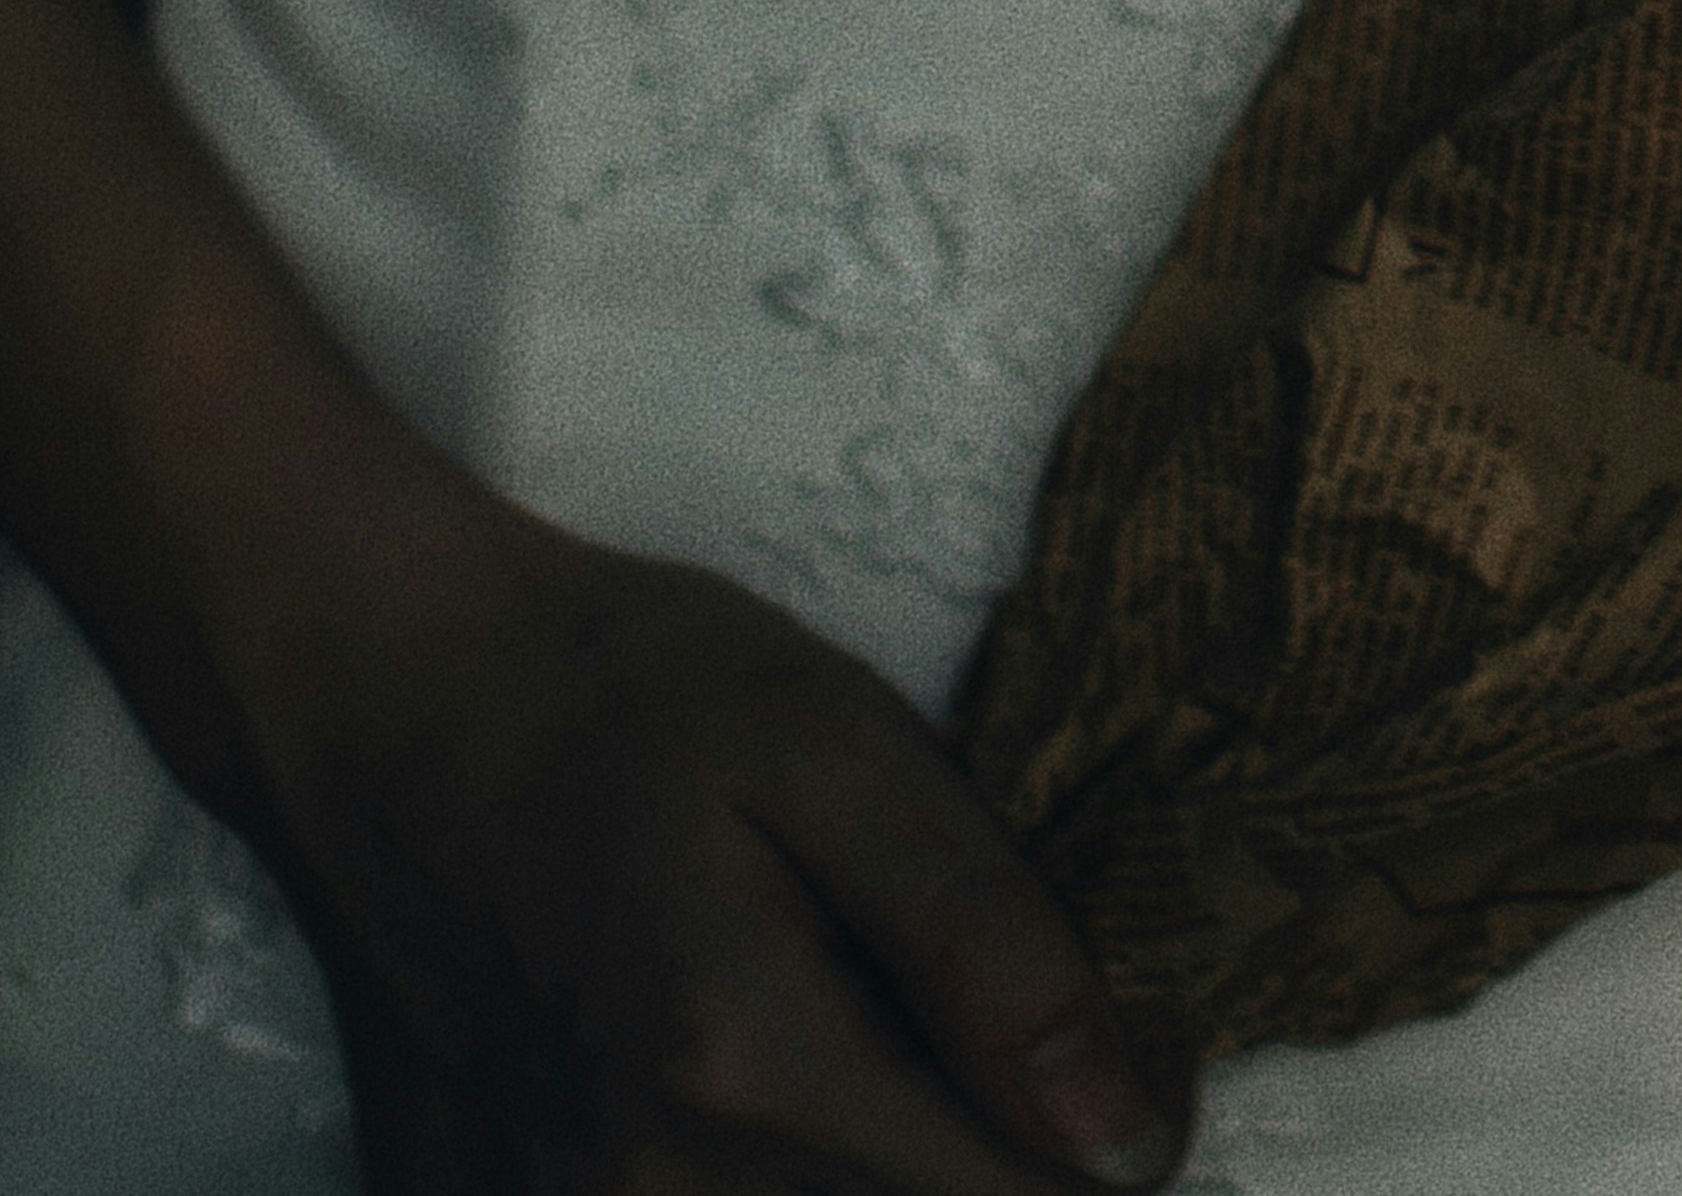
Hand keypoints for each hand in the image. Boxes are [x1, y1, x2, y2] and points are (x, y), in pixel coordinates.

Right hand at [213, 457, 1182, 1195]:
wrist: (386, 700)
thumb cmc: (624, 694)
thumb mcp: (838, 747)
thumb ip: (988, 943)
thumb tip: (1128, 1133)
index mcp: (745, 1070)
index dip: (1102, 1154)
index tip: (1135, 1086)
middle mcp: (644, 1194)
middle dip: (977, 1157)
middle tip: (961, 1028)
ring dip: (865, 1168)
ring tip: (855, 1036)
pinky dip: (749, 1179)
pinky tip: (760, 1094)